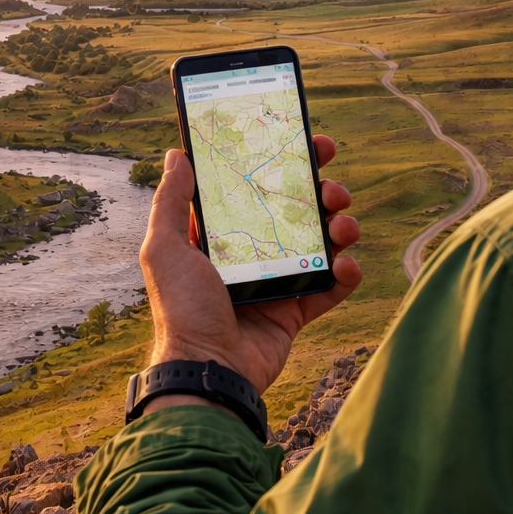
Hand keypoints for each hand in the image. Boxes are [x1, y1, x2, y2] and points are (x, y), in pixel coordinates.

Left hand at [138, 136, 361, 400]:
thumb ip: (171, 201)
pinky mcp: (297, 310)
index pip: (257, 185)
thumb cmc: (181, 309)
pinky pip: (333, 286)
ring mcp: (279, 280)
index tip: (309, 142)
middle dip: (323, 191)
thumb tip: (177, 153)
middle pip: (298, 209)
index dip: (284, 162)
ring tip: (342, 226)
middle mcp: (253, 251)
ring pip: (322, 241)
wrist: (207, 371)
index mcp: (223, 233)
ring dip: (341, 226)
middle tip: (333, 188)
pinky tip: (345, 265)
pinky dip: (348, 273)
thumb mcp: (165, 249)